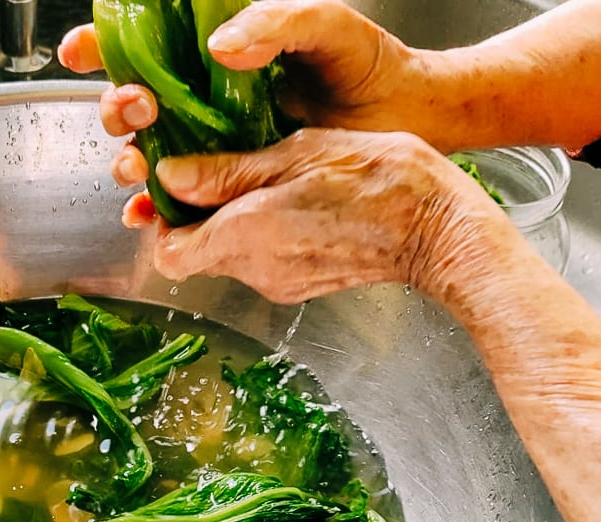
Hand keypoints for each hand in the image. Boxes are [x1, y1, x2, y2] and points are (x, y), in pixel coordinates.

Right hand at [57, 0, 432, 222]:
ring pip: (148, 154)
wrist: (406, 117)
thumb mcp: (324, 26)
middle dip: (118, 107)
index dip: (101, 46)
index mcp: (215, 52)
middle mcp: (204, 98)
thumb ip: (274, 22)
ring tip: (139, 164)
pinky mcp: (233, 183)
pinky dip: (155, 210)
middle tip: (136, 108)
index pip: (143, 44)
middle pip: (132, 104)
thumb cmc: (368, 62)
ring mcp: (215, 143)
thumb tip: (218, 47)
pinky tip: (145, 213)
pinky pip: (181, 200)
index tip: (79, 50)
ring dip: (130, 161)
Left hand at [142, 128, 518, 304]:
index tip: (178, 191)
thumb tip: (170, 178)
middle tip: (223, 175)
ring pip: (230, 257)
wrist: (435, 228)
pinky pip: (262, 264)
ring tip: (268, 186)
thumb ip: (227, 172)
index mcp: (244, 236)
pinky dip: (263, 238)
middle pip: (197, 254)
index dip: (164, 224)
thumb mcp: (295, 154)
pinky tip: (294, 208)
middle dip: (200, 218)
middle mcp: (255, 271)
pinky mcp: (300, 288)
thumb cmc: (376, 181)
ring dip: (234, 226)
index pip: (167, 254)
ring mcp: (279, 285)